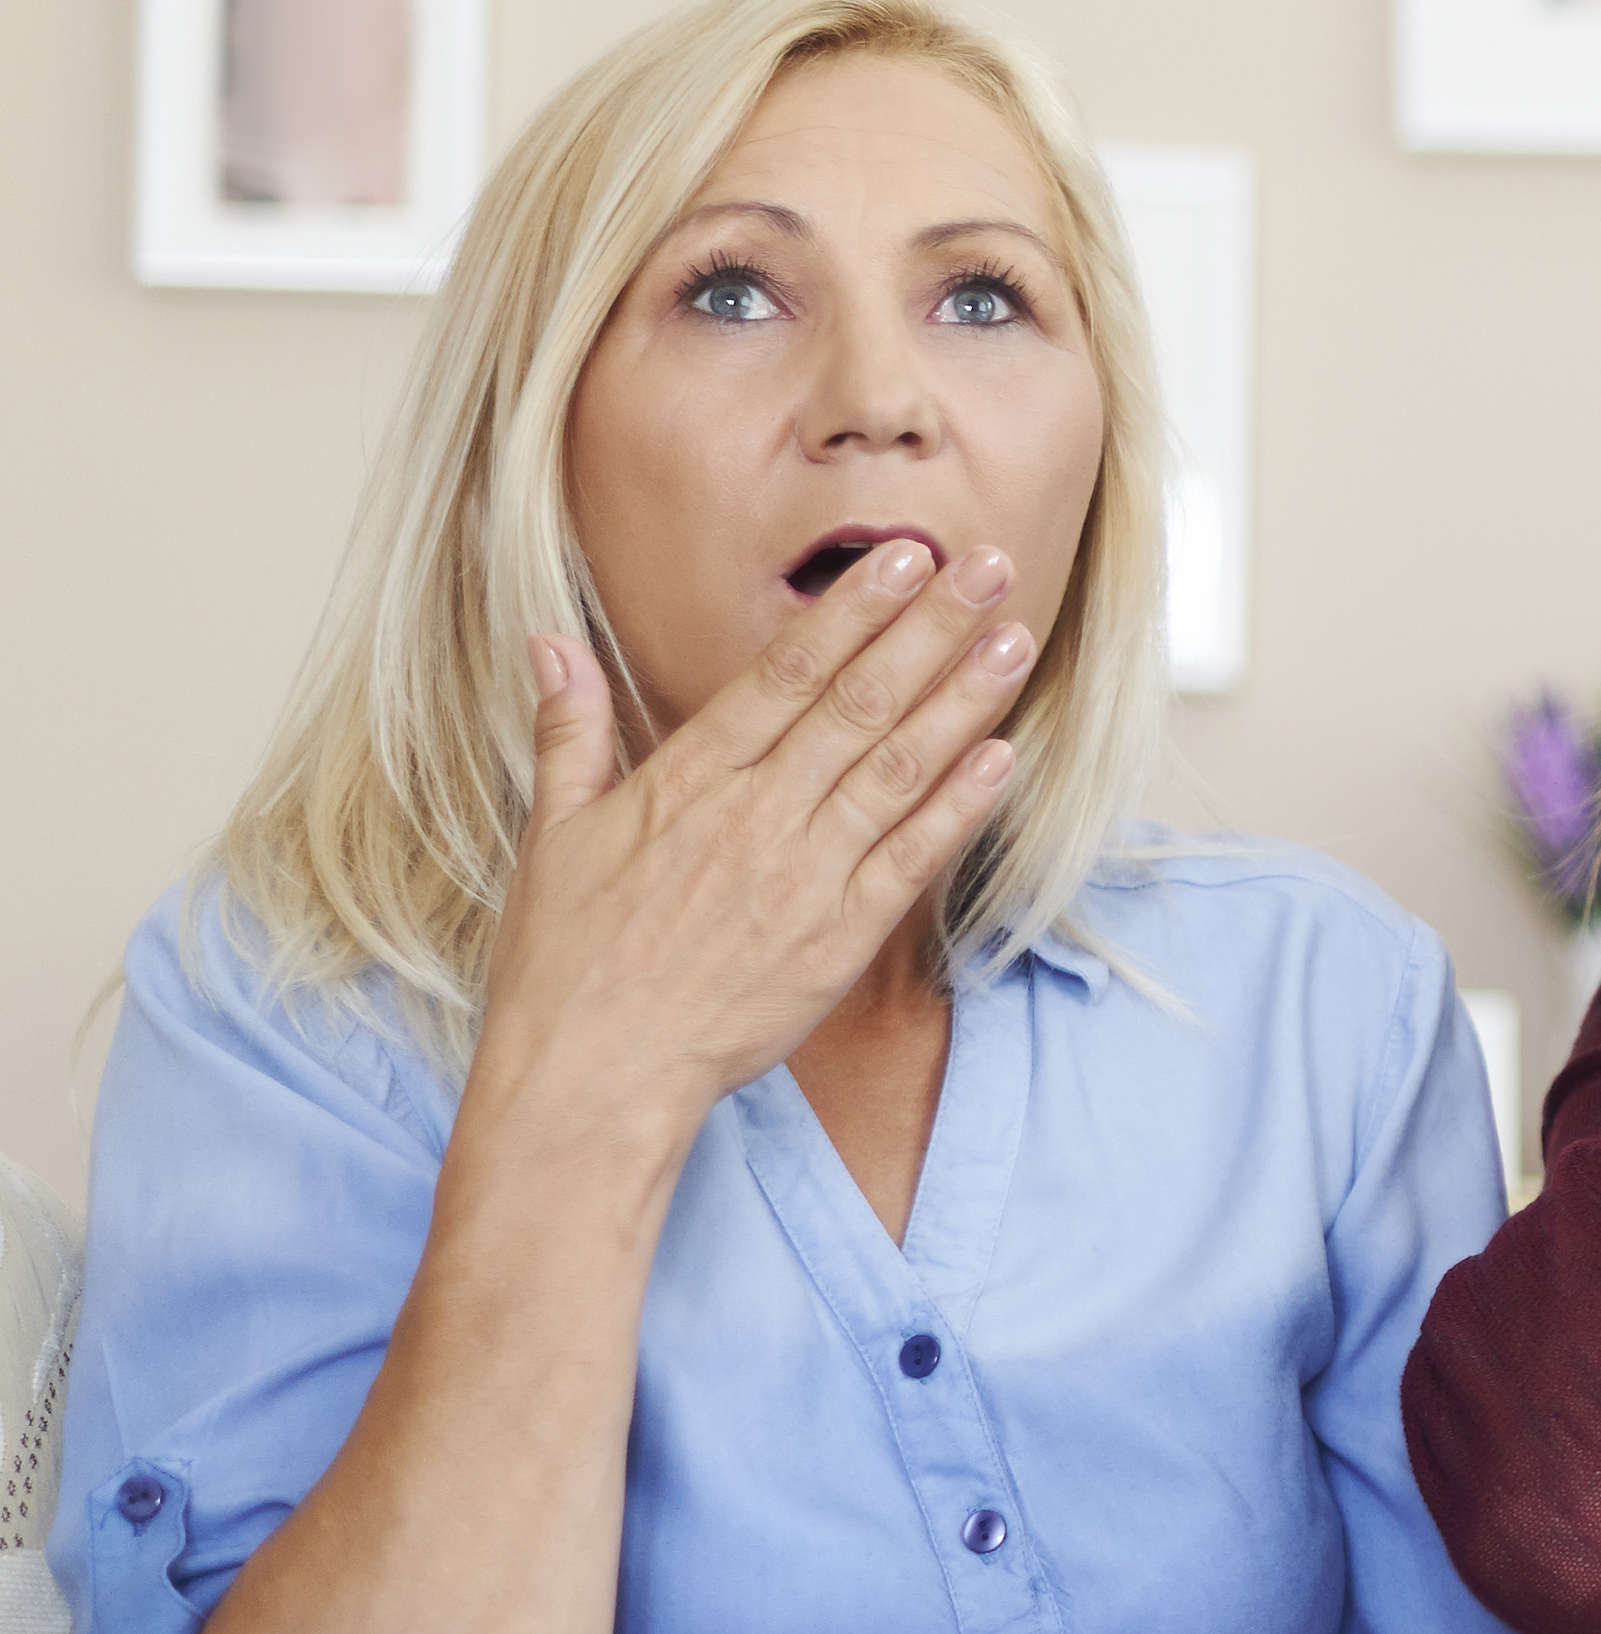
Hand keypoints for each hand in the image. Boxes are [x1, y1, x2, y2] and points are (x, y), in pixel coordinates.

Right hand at [474, 540, 1034, 1161]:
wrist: (593, 1075)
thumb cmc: (567, 962)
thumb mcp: (554, 835)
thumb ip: (571, 733)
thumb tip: (552, 644)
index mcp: (689, 781)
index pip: (787, 673)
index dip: (853, 611)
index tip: (905, 559)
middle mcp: (756, 815)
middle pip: (859, 702)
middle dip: (931, 629)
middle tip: (990, 567)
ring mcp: (804, 875)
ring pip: (898, 767)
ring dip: (963, 698)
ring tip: (1014, 636)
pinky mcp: (839, 938)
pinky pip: (911, 858)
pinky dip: (959, 805)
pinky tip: (1002, 756)